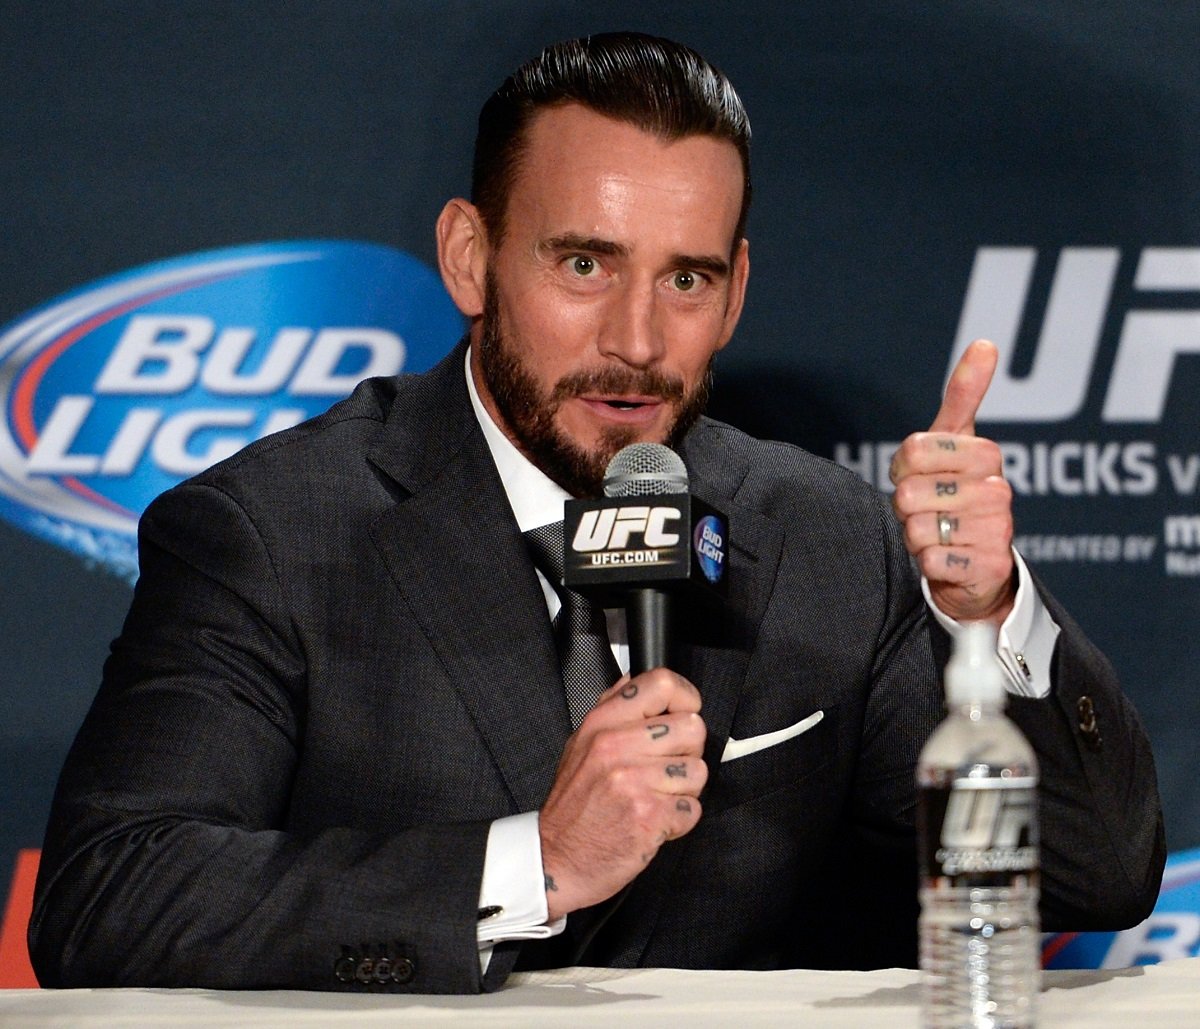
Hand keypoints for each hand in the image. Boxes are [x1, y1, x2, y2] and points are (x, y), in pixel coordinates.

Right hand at [538, 668, 706, 919]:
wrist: (557, 858)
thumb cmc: (573, 804)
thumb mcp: (580, 743)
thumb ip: (611, 707)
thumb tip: (636, 678)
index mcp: (602, 723)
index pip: (662, 684)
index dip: (686, 697)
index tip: (685, 711)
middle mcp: (616, 746)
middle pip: (692, 728)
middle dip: (687, 752)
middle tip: (664, 768)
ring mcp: (633, 781)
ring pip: (697, 770)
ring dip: (683, 789)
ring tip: (654, 796)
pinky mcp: (649, 815)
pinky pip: (692, 808)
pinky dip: (678, 819)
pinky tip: (653, 819)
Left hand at [890, 339, 1015, 622]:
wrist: (978, 567)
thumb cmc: (958, 495)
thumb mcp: (957, 442)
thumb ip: (964, 394)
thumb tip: (986, 342)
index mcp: (986, 455)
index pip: (911, 451)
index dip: (902, 468)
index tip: (918, 475)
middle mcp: (999, 491)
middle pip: (909, 491)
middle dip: (906, 506)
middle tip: (928, 511)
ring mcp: (998, 530)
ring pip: (917, 527)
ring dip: (916, 536)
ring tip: (938, 535)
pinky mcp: (990, 567)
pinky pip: (931, 560)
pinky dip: (928, 562)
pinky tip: (946, 559)